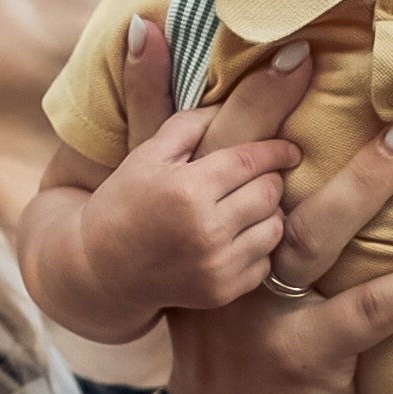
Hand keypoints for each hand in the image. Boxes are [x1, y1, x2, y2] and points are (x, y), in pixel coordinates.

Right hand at [76, 89, 300, 313]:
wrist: (102, 268)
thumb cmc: (125, 202)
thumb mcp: (148, 154)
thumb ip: (191, 123)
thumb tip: (231, 101)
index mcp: (187, 190)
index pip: (251, 162)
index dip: (277, 151)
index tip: (290, 149)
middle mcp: (205, 230)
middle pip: (269, 193)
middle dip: (270, 180)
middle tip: (260, 177)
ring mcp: (215, 266)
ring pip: (274, 228)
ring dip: (268, 213)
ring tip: (248, 206)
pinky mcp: (221, 291)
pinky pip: (265, 263)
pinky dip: (258, 247)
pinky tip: (236, 238)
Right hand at [120, 21, 392, 393]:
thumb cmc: (215, 334)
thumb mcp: (192, 244)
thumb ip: (167, 140)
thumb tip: (147, 29)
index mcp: (198, 227)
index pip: (221, 147)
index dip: (257, 96)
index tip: (300, 47)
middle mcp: (224, 260)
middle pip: (263, 182)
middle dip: (309, 126)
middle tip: (372, 79)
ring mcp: (261, 310)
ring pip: (314, 235)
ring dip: (367, 187)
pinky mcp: (303, 356)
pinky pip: (367, 313)